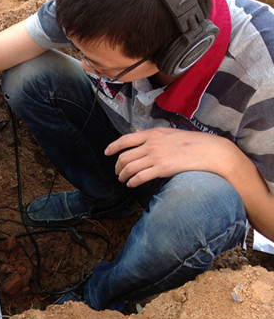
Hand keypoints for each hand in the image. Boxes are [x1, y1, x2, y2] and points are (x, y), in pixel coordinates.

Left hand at [104, 128, 230, 187]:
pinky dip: (132, 181)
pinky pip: (139, 177)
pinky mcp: (162, 169)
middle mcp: (151, 144)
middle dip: (117, 166)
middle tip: (117, 172)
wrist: (211, 151)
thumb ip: (154, 137)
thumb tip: (142, 138)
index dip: (112, 147)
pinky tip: (131, 184)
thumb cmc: (193, 143)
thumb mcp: (170, 134)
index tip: (107, 152)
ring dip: (123, 175)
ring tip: (123, 179)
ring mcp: (156, 156)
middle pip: (124, 156)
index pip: (125, 140)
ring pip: (129, 167)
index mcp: (152, 134)